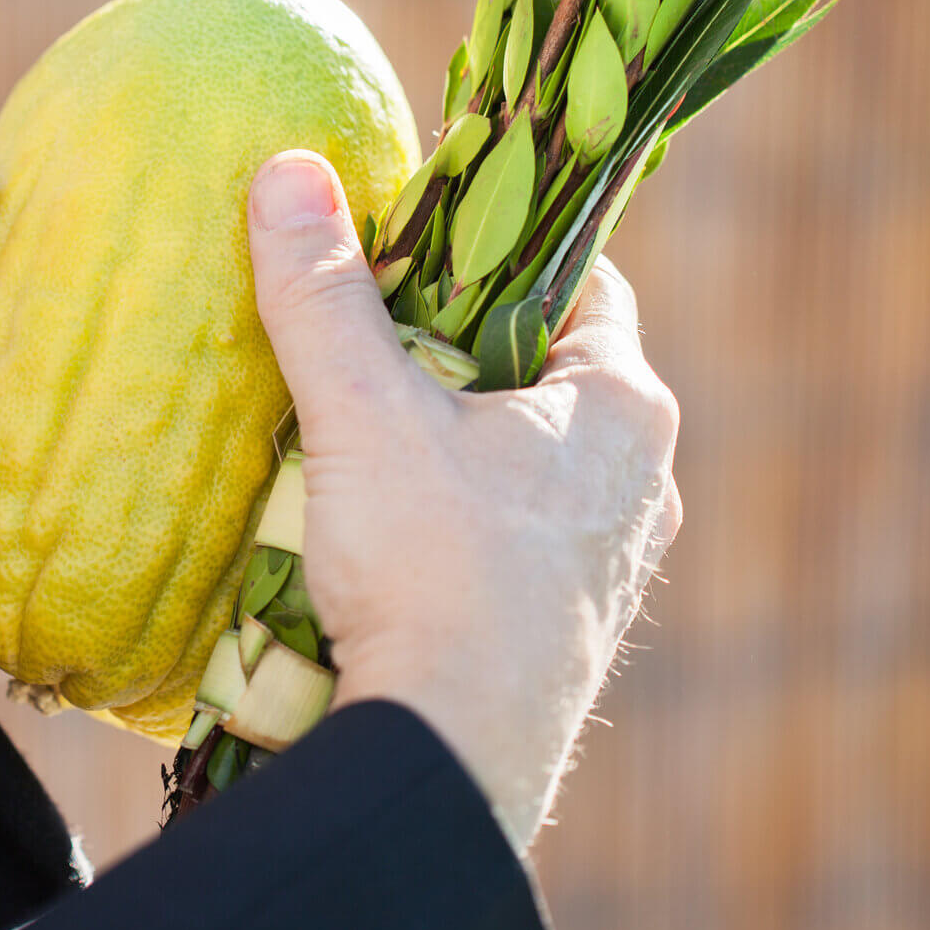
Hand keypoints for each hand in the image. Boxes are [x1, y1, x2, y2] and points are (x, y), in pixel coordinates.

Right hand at [244, 151, 682, 855]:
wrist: (449, 759)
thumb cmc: (432, 572)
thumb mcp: (365, 417)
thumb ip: (325, 297)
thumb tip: (286, 170)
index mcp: (623, 406)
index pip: (578, 281)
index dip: (498, 255)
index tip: (422, 250)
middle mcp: (642, 481)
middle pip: (548, 373)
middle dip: (463, 352)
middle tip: (372, 341)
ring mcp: (612, 564)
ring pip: (534, 462)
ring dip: (461, 443)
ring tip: (368, 438)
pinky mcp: (568, 630)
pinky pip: (519, 537)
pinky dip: (463, 519)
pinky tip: (395, 534)